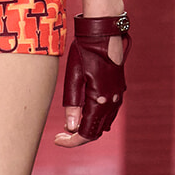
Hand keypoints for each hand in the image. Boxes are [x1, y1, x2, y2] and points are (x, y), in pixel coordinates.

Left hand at [56, 14, 128, 146]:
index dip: (71, 142)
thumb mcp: (74, 76)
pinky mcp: (118, 90)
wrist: (104, 32)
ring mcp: (117, 96)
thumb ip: (73, 104)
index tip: (56, 140)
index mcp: (100, 100)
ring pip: (104, 124)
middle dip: (78, 137)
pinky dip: (96, 118)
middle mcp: (112, 102)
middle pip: (96, 132)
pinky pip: (108, 113)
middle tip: (60, 134)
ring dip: (88, 128)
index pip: (87, 134)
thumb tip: (71, 128)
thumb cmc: (85, 51)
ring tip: (69, 122)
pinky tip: (83, 112)